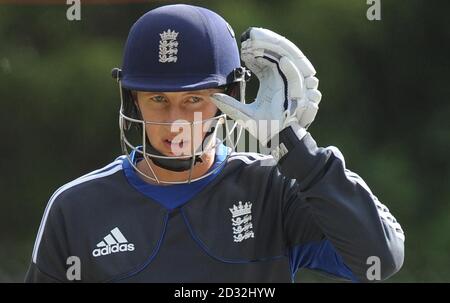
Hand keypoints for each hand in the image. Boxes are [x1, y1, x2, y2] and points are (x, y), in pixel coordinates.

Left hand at [211, 27, 321, 146]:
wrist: (278, 141)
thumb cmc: (265, 129)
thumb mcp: (244, 114)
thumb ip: (230, 105)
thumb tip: (213, 97)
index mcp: (271, 81)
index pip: (266, 58)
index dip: (256, 49)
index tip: (244, 46)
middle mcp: (282, 79)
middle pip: (278, 53)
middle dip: (265, 43)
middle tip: (251, 36)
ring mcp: (291, 83)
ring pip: (289, 58)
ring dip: (277, 50)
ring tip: (264, 42)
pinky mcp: (299, 92)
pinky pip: (298, 76)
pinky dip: (292, 67)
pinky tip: (282, 60)